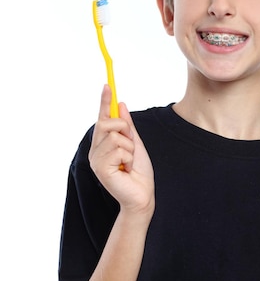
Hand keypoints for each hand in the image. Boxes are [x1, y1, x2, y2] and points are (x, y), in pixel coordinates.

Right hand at [88, 85, 154, 214]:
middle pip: (107, 123)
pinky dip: (129, 157)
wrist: (142, 196)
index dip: (104, 101)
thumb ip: (128, 126)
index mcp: (102, 145)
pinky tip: (127, 169)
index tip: (108, 84)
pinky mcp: (101, 168)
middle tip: (132, 146)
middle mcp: (96, 151)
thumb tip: (121, 105)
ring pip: (116, 136)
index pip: (102, 119)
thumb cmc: (139, 174)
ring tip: (129, 163)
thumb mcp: (136, 144)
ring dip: (130, 148)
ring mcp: (96, 160)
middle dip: (125, 130)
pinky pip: (119, 149)